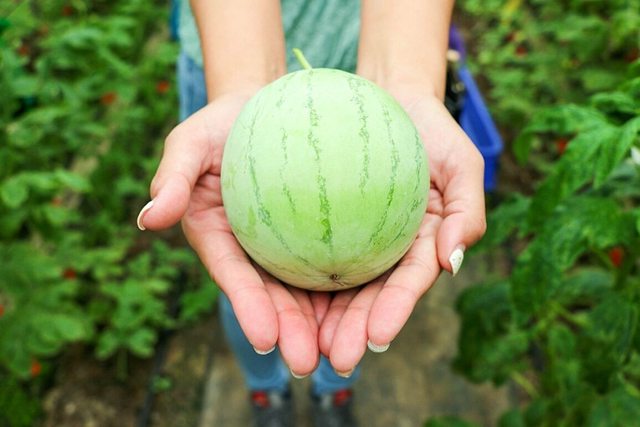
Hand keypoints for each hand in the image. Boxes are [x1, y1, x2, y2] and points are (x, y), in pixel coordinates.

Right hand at [137, 93, 325, 376]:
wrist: (267, 106)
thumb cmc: (222, 122)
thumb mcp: (191, 141)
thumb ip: (172, 178)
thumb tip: (147, 219)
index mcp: (218, 236)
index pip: (233, 275)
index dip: (248, 307)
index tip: (265, 337)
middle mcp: (253, 249)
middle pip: (272, 295)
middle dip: (289, 333)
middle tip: (307, 362)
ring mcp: (287, 244)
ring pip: (307, 289)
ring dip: (322, 325)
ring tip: (343, 353)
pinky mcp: (318, 233)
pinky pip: (337, 258)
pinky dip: (351, 285)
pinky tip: (374, 305)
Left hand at [318, 91, 486, 373]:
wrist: (387, 98)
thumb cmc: (431, 129)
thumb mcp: (462, 161)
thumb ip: (466, 210)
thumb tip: (452, 262)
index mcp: (422, 244)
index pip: (409, 283)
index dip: (394, 311)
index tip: (375, 337)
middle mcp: (388, 250)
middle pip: (370, 297)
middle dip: (354, 332)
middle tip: (335, 359)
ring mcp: (355, 240)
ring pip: (336, 287)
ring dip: (322, 321)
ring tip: (303, 348)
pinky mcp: (325, 226)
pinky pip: (306, 252)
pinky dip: (296, 279)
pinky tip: (276, 300)